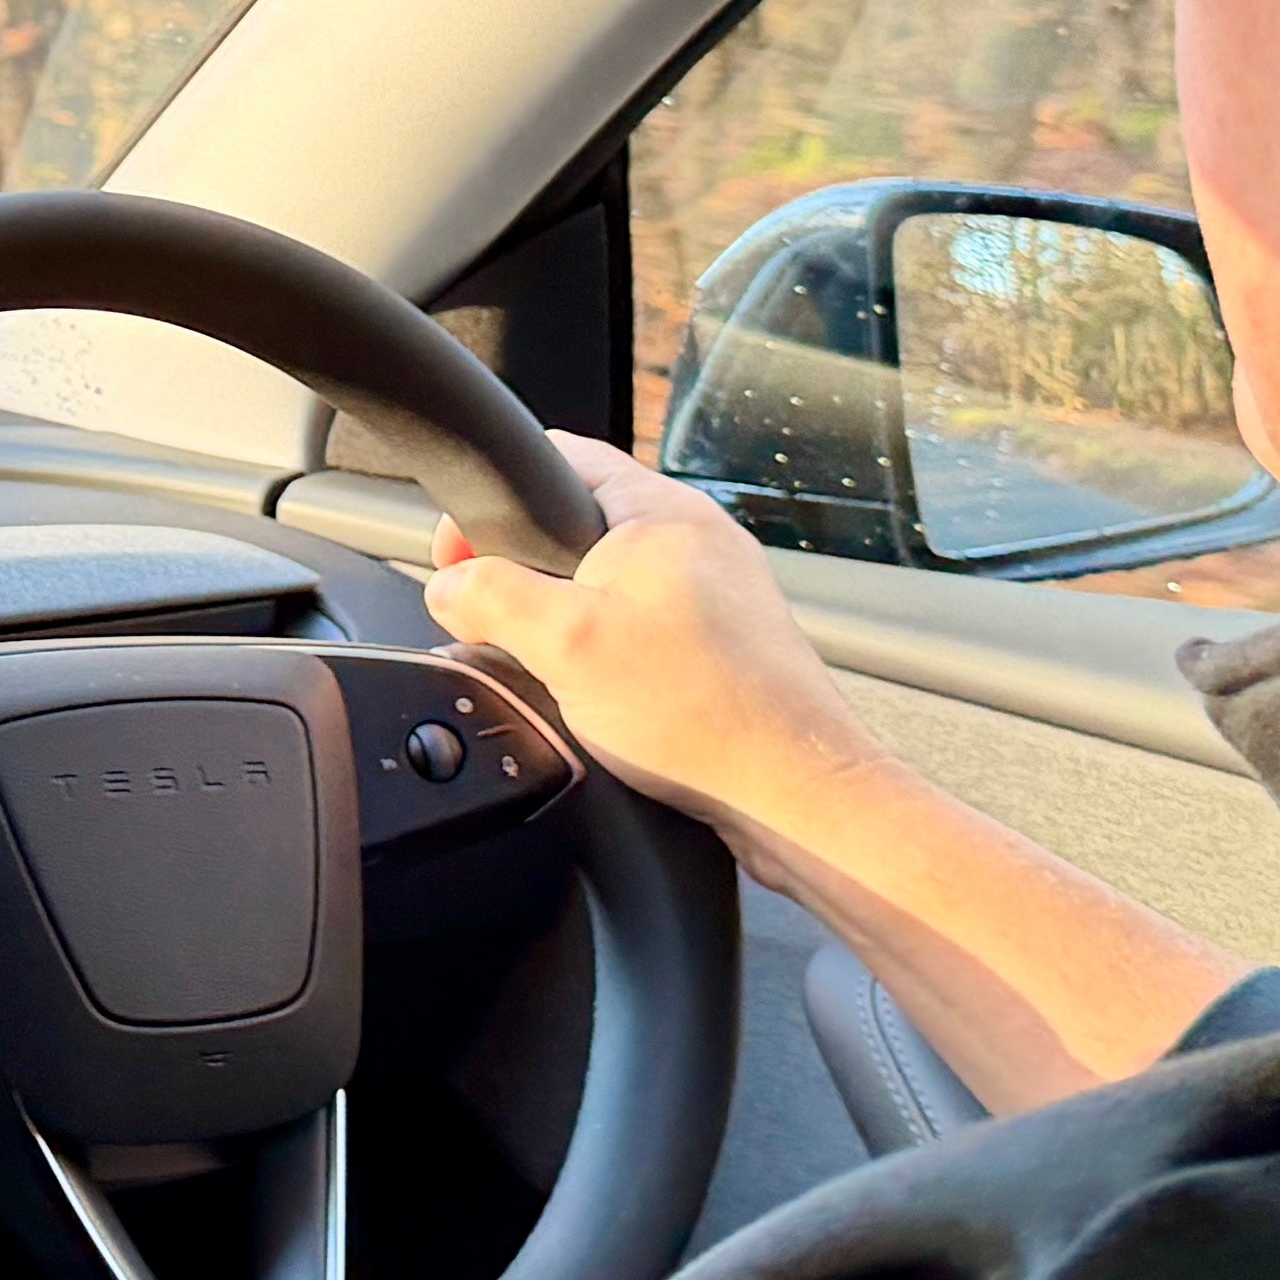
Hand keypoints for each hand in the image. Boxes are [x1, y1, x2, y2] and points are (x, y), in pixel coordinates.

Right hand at [424, 435, 1260, 1109]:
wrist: (827, 820)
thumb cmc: (728, 733)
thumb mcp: (573, 646)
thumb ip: (502, 599)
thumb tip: (453, 572)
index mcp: (670, 512)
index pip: (563, 458)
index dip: (502, 480)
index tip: (453, 511)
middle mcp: (715, 556)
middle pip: (598, 531)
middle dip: (538, 561)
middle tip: (479, 600)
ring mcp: (742, 625)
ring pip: (633, 602)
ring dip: (581, 630)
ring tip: (535, 674)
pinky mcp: (757, 695)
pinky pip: (660, 661)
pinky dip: (617, 680)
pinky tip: (603, 728)